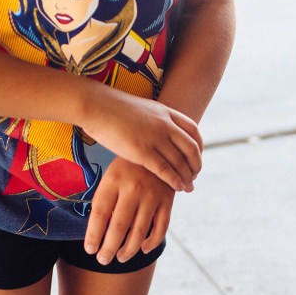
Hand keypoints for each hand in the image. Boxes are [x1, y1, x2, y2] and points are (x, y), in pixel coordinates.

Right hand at [80, 86, 202, 192]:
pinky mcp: (142, 151)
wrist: (96, 106)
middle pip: (191, 148)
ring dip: (188, 176)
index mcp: (166, 112)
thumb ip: (153, 119)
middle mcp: (165, 125)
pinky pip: (165, 170)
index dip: (199, 147)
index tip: (196, 158)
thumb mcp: (142, 109)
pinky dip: (175, 180)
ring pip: (180, 161)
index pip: (193, 131)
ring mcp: (155, 138)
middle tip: (194, 176)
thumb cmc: (112, 109)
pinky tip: (178, 188)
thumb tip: (155, 129)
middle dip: (196, 165)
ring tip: (188, 187)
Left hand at [84, 159, 174, 264]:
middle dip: (109, 248)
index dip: (93, 234)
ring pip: (140, 231)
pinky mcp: (168, 200)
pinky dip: (152, 242)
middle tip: (103, 260)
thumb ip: (105, 201)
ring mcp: (152, 195)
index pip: (100, 213)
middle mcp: (133, 188)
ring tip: (120, 258)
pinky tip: (142, 249)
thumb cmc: (126, 169)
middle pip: (119, 226)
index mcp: (114, 180)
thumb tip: (97, 234)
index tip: (90, 250)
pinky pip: (161, 227)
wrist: (157, 150)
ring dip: (129, 249)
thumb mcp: (111, 177)